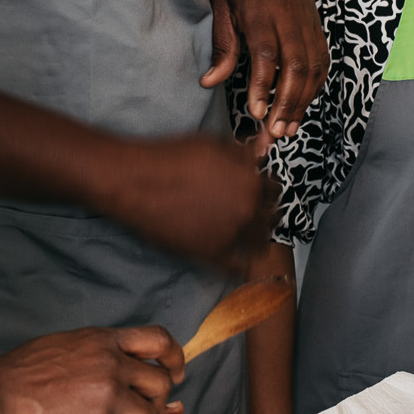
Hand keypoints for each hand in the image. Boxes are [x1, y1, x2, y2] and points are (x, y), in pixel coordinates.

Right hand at [0, 324, 183, 413]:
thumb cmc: (17, 375)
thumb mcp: (65, 345)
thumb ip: (100, 354)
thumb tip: (129, 363)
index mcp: (102, 341)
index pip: (157, 340)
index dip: (173, 358)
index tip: (174, 373)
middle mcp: (110, 364)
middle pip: (160, 385)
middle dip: (154, 405)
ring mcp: (106, 397)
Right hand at [94, 132, 277, 272]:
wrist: (139, 182)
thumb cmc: (172, 157)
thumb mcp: (214, 145)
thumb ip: (243, 152)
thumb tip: (264, 150)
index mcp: (251, 181)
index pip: (275, 189)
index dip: (267, 190)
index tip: (261, 193)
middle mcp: (247, 209)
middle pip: (271, 218)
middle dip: (265, 216)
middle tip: (255, 216)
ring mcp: (231, 234)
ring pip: (259, 245)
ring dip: (257, 242)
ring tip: (249, 241)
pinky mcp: (211, 253)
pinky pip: (236, 268)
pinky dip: (240, 268)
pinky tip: (239, 267)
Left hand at [202, 0, 327, 138]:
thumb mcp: (219, 5)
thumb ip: (222, 45)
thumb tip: (208, 82)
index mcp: (260, 9)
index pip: (266, 53)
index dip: (263, 85)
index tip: (256, 112)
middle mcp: (289, 15)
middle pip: (296, 65)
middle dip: (287, 102)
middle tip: (273, 131)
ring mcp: (306, 19)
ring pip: (313, 66)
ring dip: (303, 100)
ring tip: (287, 127)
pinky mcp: (315, 23)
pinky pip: (322, 58)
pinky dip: (315, 84)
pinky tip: (302, 103)